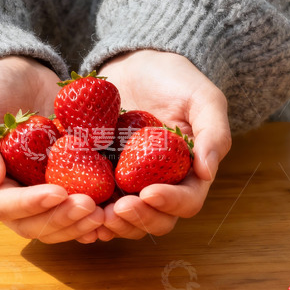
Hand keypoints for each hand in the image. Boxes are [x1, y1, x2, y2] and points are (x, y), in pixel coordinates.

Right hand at [0, 56, 104, 243]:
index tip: (59, 193)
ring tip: (105, 213)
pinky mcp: (61, 185)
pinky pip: (75, 209)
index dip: (31, 205)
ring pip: (57, 224)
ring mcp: (36, 194)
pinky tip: (113, 212)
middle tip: (91, 207)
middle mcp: (9, 197)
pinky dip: (92, 216)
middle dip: (63, 219)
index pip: (4, 206)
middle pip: (34, 224)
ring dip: (80, 224)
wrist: (16, 76)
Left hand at [97, 50, 231, 238]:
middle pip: (156, 221)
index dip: (170, 203)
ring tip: (95, 213)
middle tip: (116, 209)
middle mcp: (161, 185)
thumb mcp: (203, 98)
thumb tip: (208, 172)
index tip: (148, 192)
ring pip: (126, 220)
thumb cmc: (175, 79)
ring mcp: (130, 185)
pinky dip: (88, 214)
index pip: (187, 201)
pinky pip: (97, 205)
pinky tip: (75, 209)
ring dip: (113, 224)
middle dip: (137, 220)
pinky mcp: (103, 178)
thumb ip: (214, 132)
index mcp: (189, 173)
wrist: (136, 65)